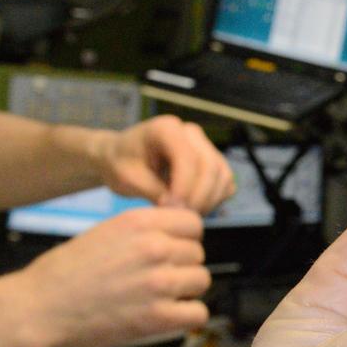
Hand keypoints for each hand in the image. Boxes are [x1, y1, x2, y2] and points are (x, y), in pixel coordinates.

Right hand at [9, 206, 210, 346]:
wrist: (35, 309)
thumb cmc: (63, 273)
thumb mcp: (105, 232)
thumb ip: (145, 229)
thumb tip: (179, 226)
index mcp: (140, 223)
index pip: (194, 223)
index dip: (184, 238)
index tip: (172, 250)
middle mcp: (154, 248)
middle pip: (197, 253)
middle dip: (180, 266)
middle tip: (155, 279)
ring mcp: (159, 283)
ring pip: (201, 280)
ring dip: (185, 291)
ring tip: (158, 297)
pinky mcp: (157, 317)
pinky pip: (198, 313)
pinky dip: (186, 317)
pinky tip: (167, 316)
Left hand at [96, 115, 233, 212]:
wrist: (121, 159)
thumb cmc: (120, 165)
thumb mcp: (127, 179)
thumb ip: (153, 191)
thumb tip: (179, 209)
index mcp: (166, 128)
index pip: (188, 158)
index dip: (184, 187)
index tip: (170, 210)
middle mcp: (191, 132)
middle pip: (210, 167)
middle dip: (198, 197)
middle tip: (178, 217)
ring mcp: (205, 145)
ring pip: (222, 176)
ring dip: (208, 201)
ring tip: (184, 215)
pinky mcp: (213, 161)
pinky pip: (225, 182)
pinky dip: (215, 199)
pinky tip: (193, 208)